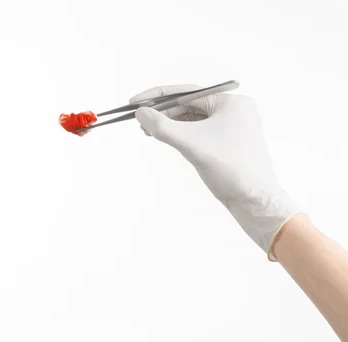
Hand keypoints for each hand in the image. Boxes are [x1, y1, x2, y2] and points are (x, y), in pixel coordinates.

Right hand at [131, 84, 300, 258]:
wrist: (254, 200)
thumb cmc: (230, 169)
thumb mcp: (190, 143)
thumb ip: (162, 126)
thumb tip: (140, 113)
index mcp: (231, 102)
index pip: (187, 93)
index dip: (157, 96)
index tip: (135, 101)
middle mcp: (235, 110)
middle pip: (190, 105)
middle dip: (164, 112)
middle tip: (140, 119)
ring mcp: (233, 127)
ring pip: (194, 120)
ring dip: (171, 124)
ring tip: (149, 130)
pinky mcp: (229, 143)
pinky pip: (201, 132)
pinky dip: (183, 134)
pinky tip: (168, 138)